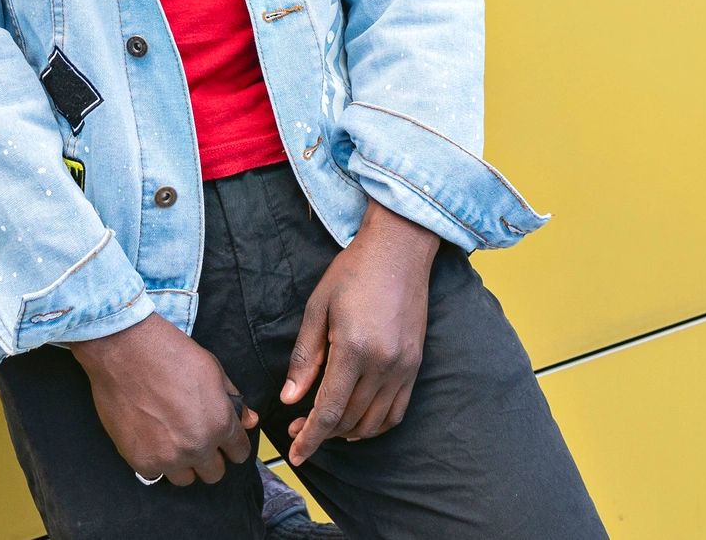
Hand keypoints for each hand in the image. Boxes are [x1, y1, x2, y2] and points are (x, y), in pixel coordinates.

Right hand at [69, 312, 258, 485]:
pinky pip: (157, 474)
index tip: (224, 439)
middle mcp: (197, 447)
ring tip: (173, 440)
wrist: (125, 351)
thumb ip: (234, 401)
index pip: (239, 453)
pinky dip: (157, 462)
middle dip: (210, 456)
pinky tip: (152, 439)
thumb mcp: (213, 370)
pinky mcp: (140, 461)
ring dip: (184, 464)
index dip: (233, 444)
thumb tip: (249, 420)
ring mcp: (168, 458)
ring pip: (186, 479)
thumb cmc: (170, 354)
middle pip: (214, 473)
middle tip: (196, 437)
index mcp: (220, 424)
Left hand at [280, 199, 439, 465]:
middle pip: (350, 420)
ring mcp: (404, 366)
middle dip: (322, 434)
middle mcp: (383, 364)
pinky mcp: (415, 364)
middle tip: (298, 430)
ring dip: (348, 432)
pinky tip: (358, 422)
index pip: (329, 410)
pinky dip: (377, 425)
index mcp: (353, 349)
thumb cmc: (353, 272)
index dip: (310, 438)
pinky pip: (397, 410)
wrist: (400, 250)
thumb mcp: (317, 308)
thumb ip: (305, 358)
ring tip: (325, 426)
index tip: (295, 455)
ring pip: (374, 421)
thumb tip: (289, 398)